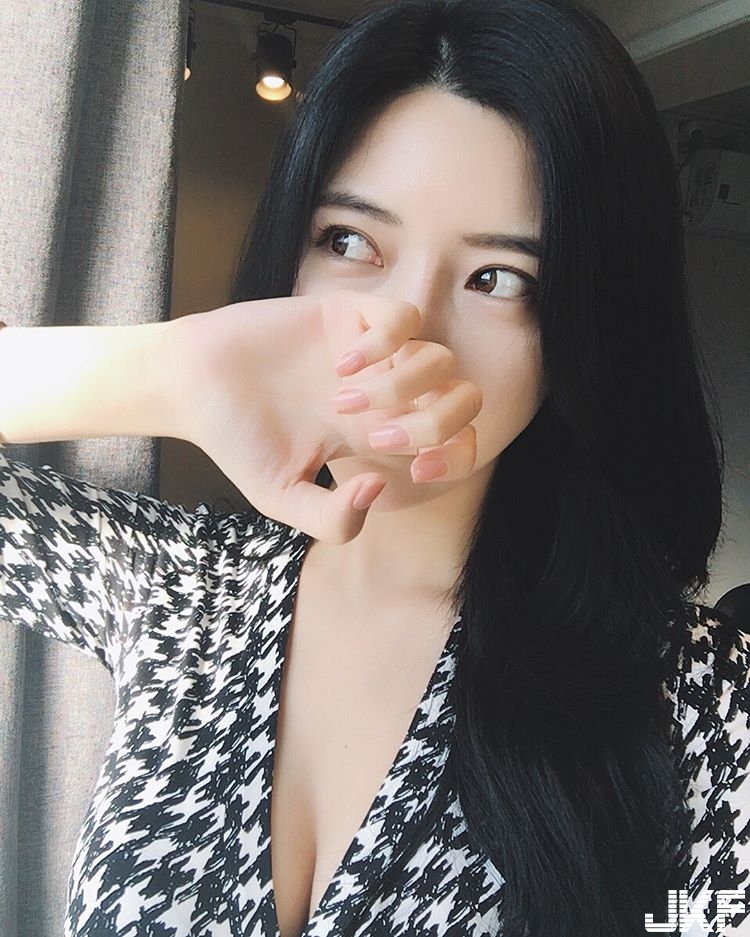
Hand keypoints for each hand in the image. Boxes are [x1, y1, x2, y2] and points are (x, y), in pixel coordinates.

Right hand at [168, 290, 481, 543]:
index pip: (456, 441)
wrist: (192, 386)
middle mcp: (386, 391)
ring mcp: (372, 351)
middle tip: (375, 435)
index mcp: (379, 433)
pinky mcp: (349, 313)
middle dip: (433, 426)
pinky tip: (339, 363)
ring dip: (400, 387)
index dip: (456, 460)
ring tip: (342, 400)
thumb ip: (333, 520)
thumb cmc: (238, 441)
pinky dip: (383, 345)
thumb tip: (378, 488)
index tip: (415, 470)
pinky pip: (404, 318)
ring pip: (440, 359)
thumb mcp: (283, 499)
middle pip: (463, 400)